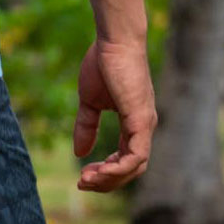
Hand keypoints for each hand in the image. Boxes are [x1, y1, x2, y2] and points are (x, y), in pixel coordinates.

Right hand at [73, 39, 156, 192]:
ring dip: (110, 178)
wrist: (114, 41)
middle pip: (131, 169)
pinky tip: (99, 169)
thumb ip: (86, 126)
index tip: (83, 175)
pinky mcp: (142, 121)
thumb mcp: (90, 100)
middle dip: (106, 181)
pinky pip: (136, 156)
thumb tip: (79, 153)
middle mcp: (143, 128)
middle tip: (82, 183)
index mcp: (134, 124)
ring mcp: (145, 126)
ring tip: (86, 179)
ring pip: (135, 168)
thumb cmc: (104, 63)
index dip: (105, 171)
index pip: (124, 159)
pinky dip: (118, 168)